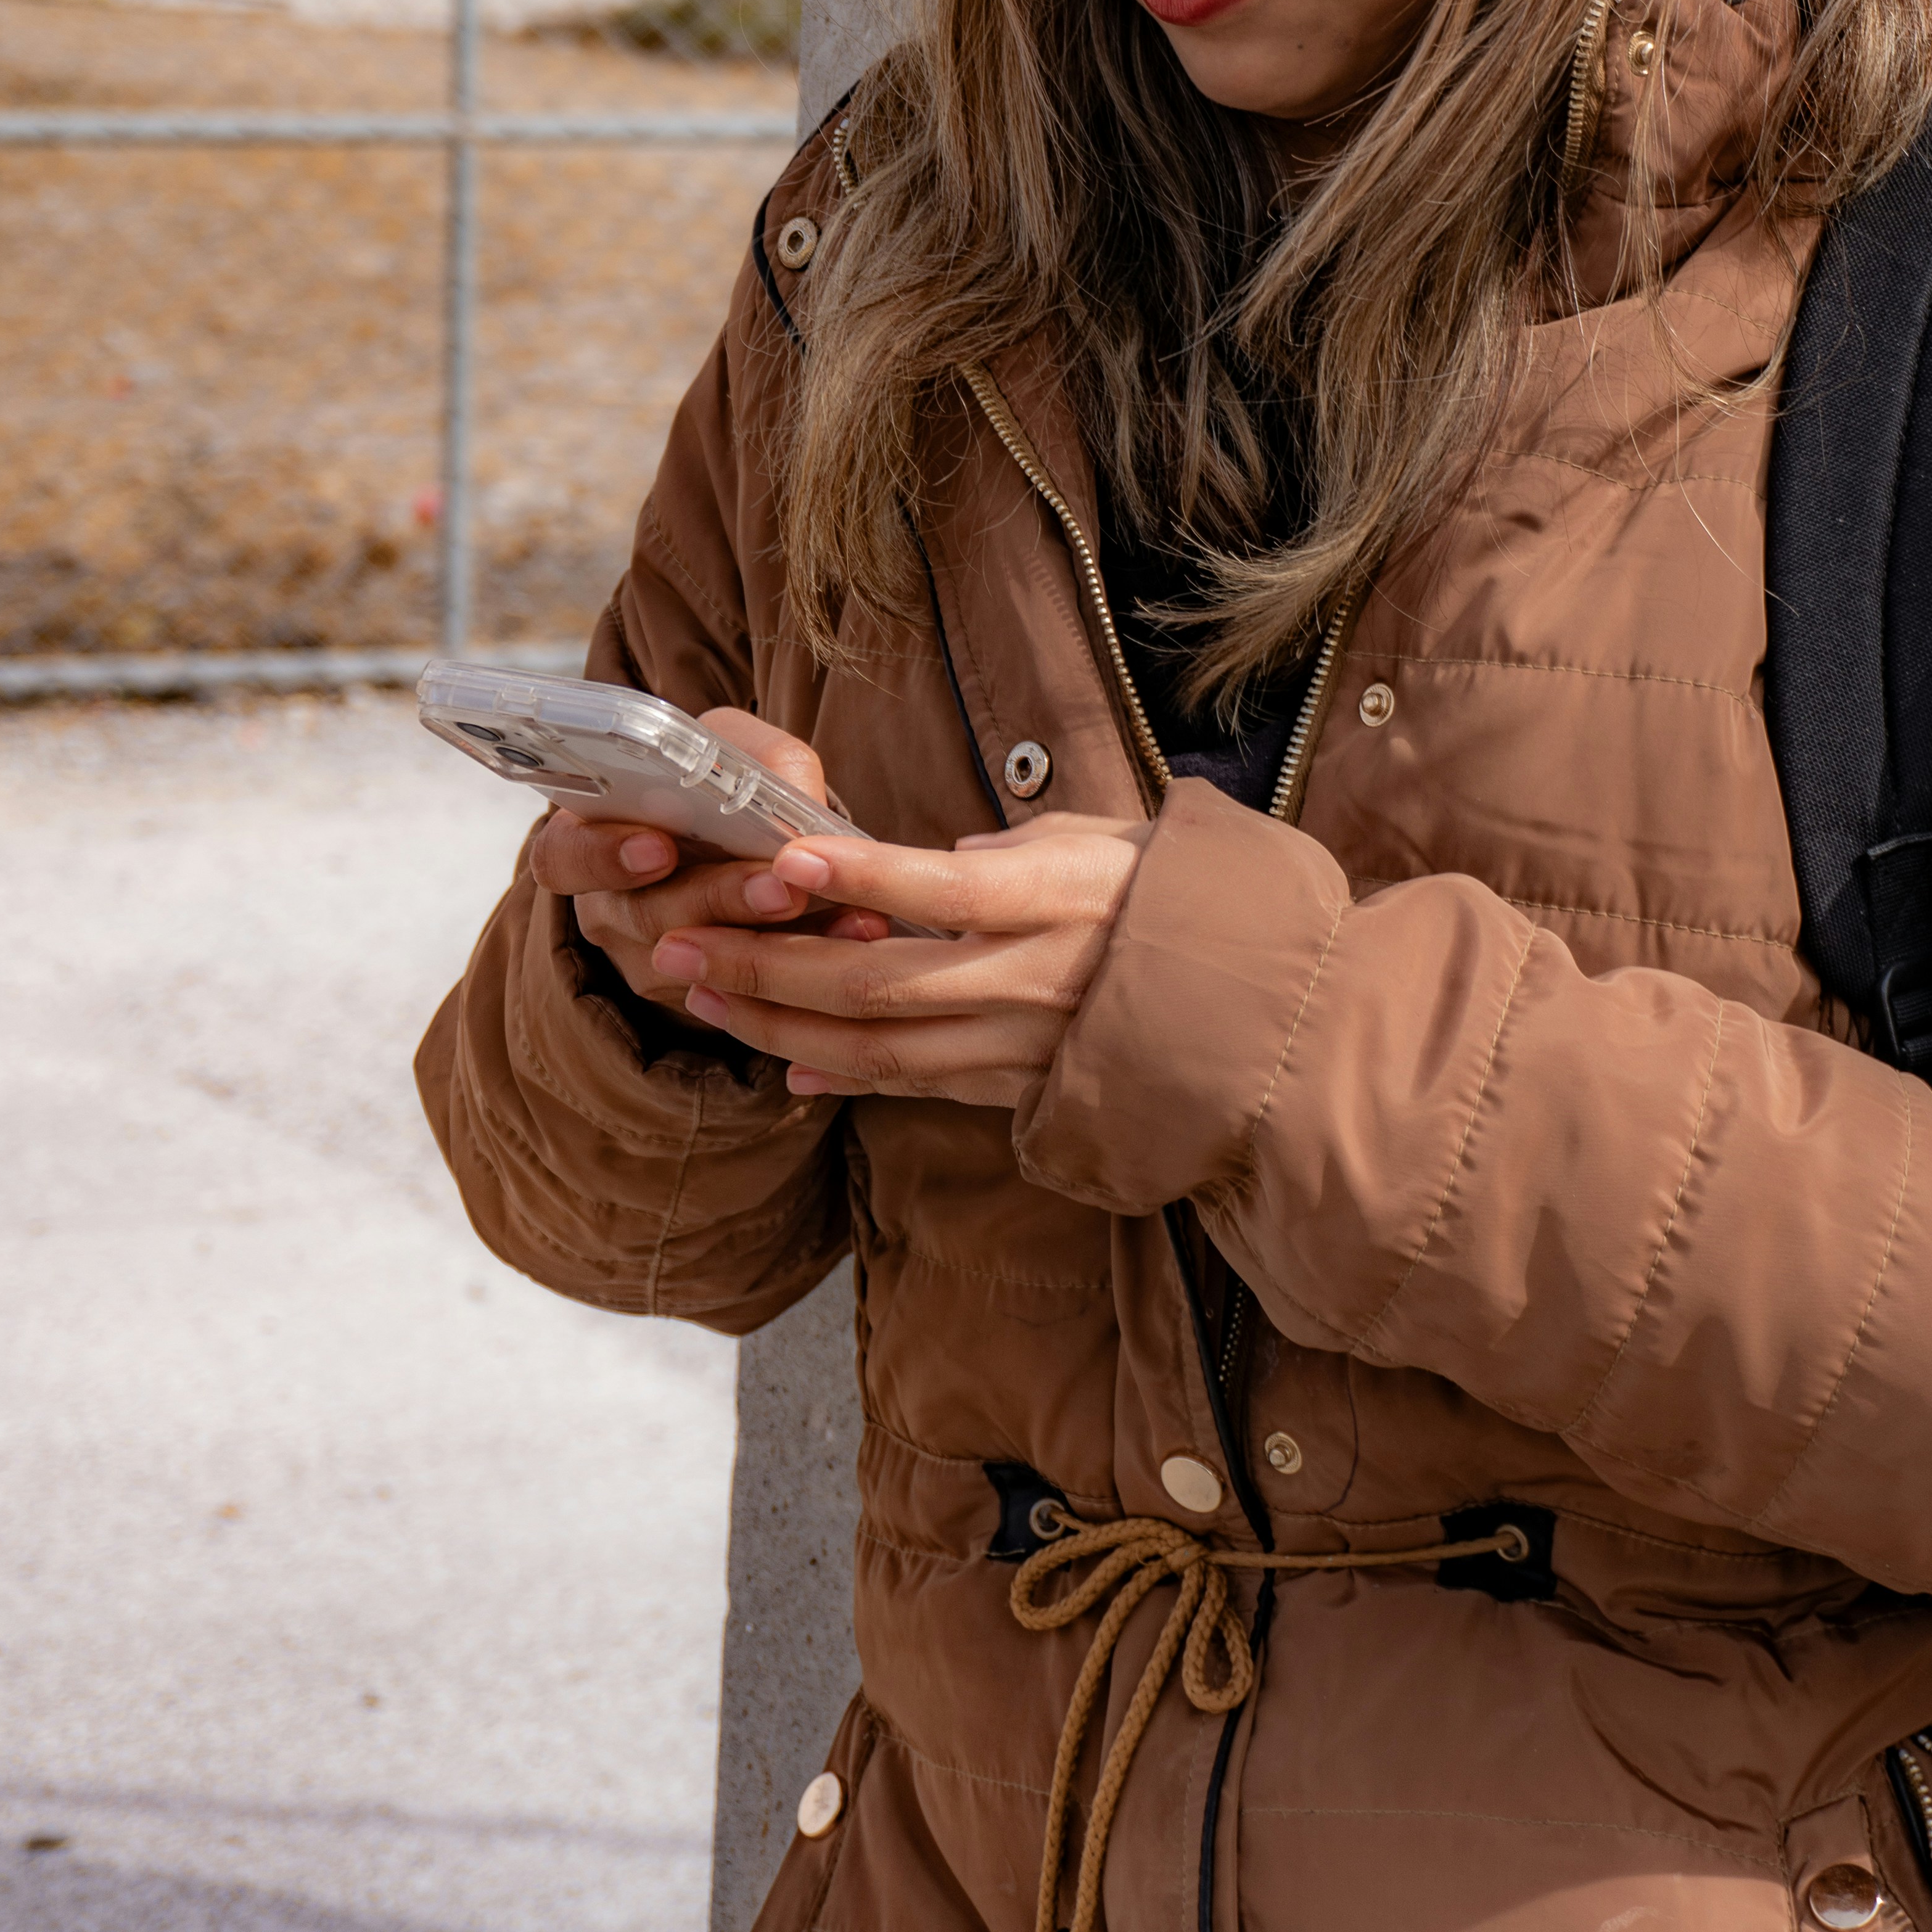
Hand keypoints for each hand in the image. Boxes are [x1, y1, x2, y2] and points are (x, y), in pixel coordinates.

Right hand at [535, 709, 891, 1019]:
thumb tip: (798, 796)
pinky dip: (808, 958)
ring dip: (773, 939)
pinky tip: (855, 931)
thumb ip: (761, 759)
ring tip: (839, 913)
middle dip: (718, 900)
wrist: (754, 844)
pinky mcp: (705, 997)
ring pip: (698, 964)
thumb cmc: (726, 785)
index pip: (563, 857)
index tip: (658, 848)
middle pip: (645, 916)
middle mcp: (610, 907)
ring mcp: (653, 962)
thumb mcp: (735, 751)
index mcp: (591, 838)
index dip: (602, 856)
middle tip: (779, 887)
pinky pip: (748, 989)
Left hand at [646, 808, 1151, 1106]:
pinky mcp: (1017, 1090)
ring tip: (701, 996)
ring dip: (778, 1026)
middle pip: (879, 982)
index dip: (860, 876)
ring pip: (879, 1048)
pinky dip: (843, 1079)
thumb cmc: (1172, 898)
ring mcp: (1021, 1046)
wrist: (1253, 1011)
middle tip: (678, 941)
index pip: (943, 887)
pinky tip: (783, 1066)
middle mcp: (1033, 980)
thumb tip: (953, 858)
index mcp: (1058, 901)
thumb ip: (1024, 846)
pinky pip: (917, 1087)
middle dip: (766, 965)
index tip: (784, 855)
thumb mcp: (1111, 841)